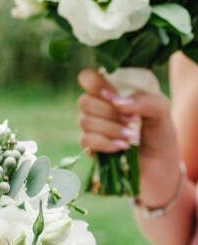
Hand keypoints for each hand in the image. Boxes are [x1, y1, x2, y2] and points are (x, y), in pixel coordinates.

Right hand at [78, 69, 182, 206]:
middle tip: (131, 121)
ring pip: (84, 121)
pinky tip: (121, 147)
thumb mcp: (161, 110)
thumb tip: (116, 102)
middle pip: (84, 101)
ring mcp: (92, 127)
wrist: (158, 166)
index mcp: (112, 92)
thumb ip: (143, 100)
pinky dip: (105, 143)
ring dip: (111, 129)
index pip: (87, 78)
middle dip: (108, 112)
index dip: (95, 84)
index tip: (113, 95)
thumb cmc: (160, 134)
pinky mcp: (89, 146)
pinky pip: (85, 140)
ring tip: (131, 137)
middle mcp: (98, 107)